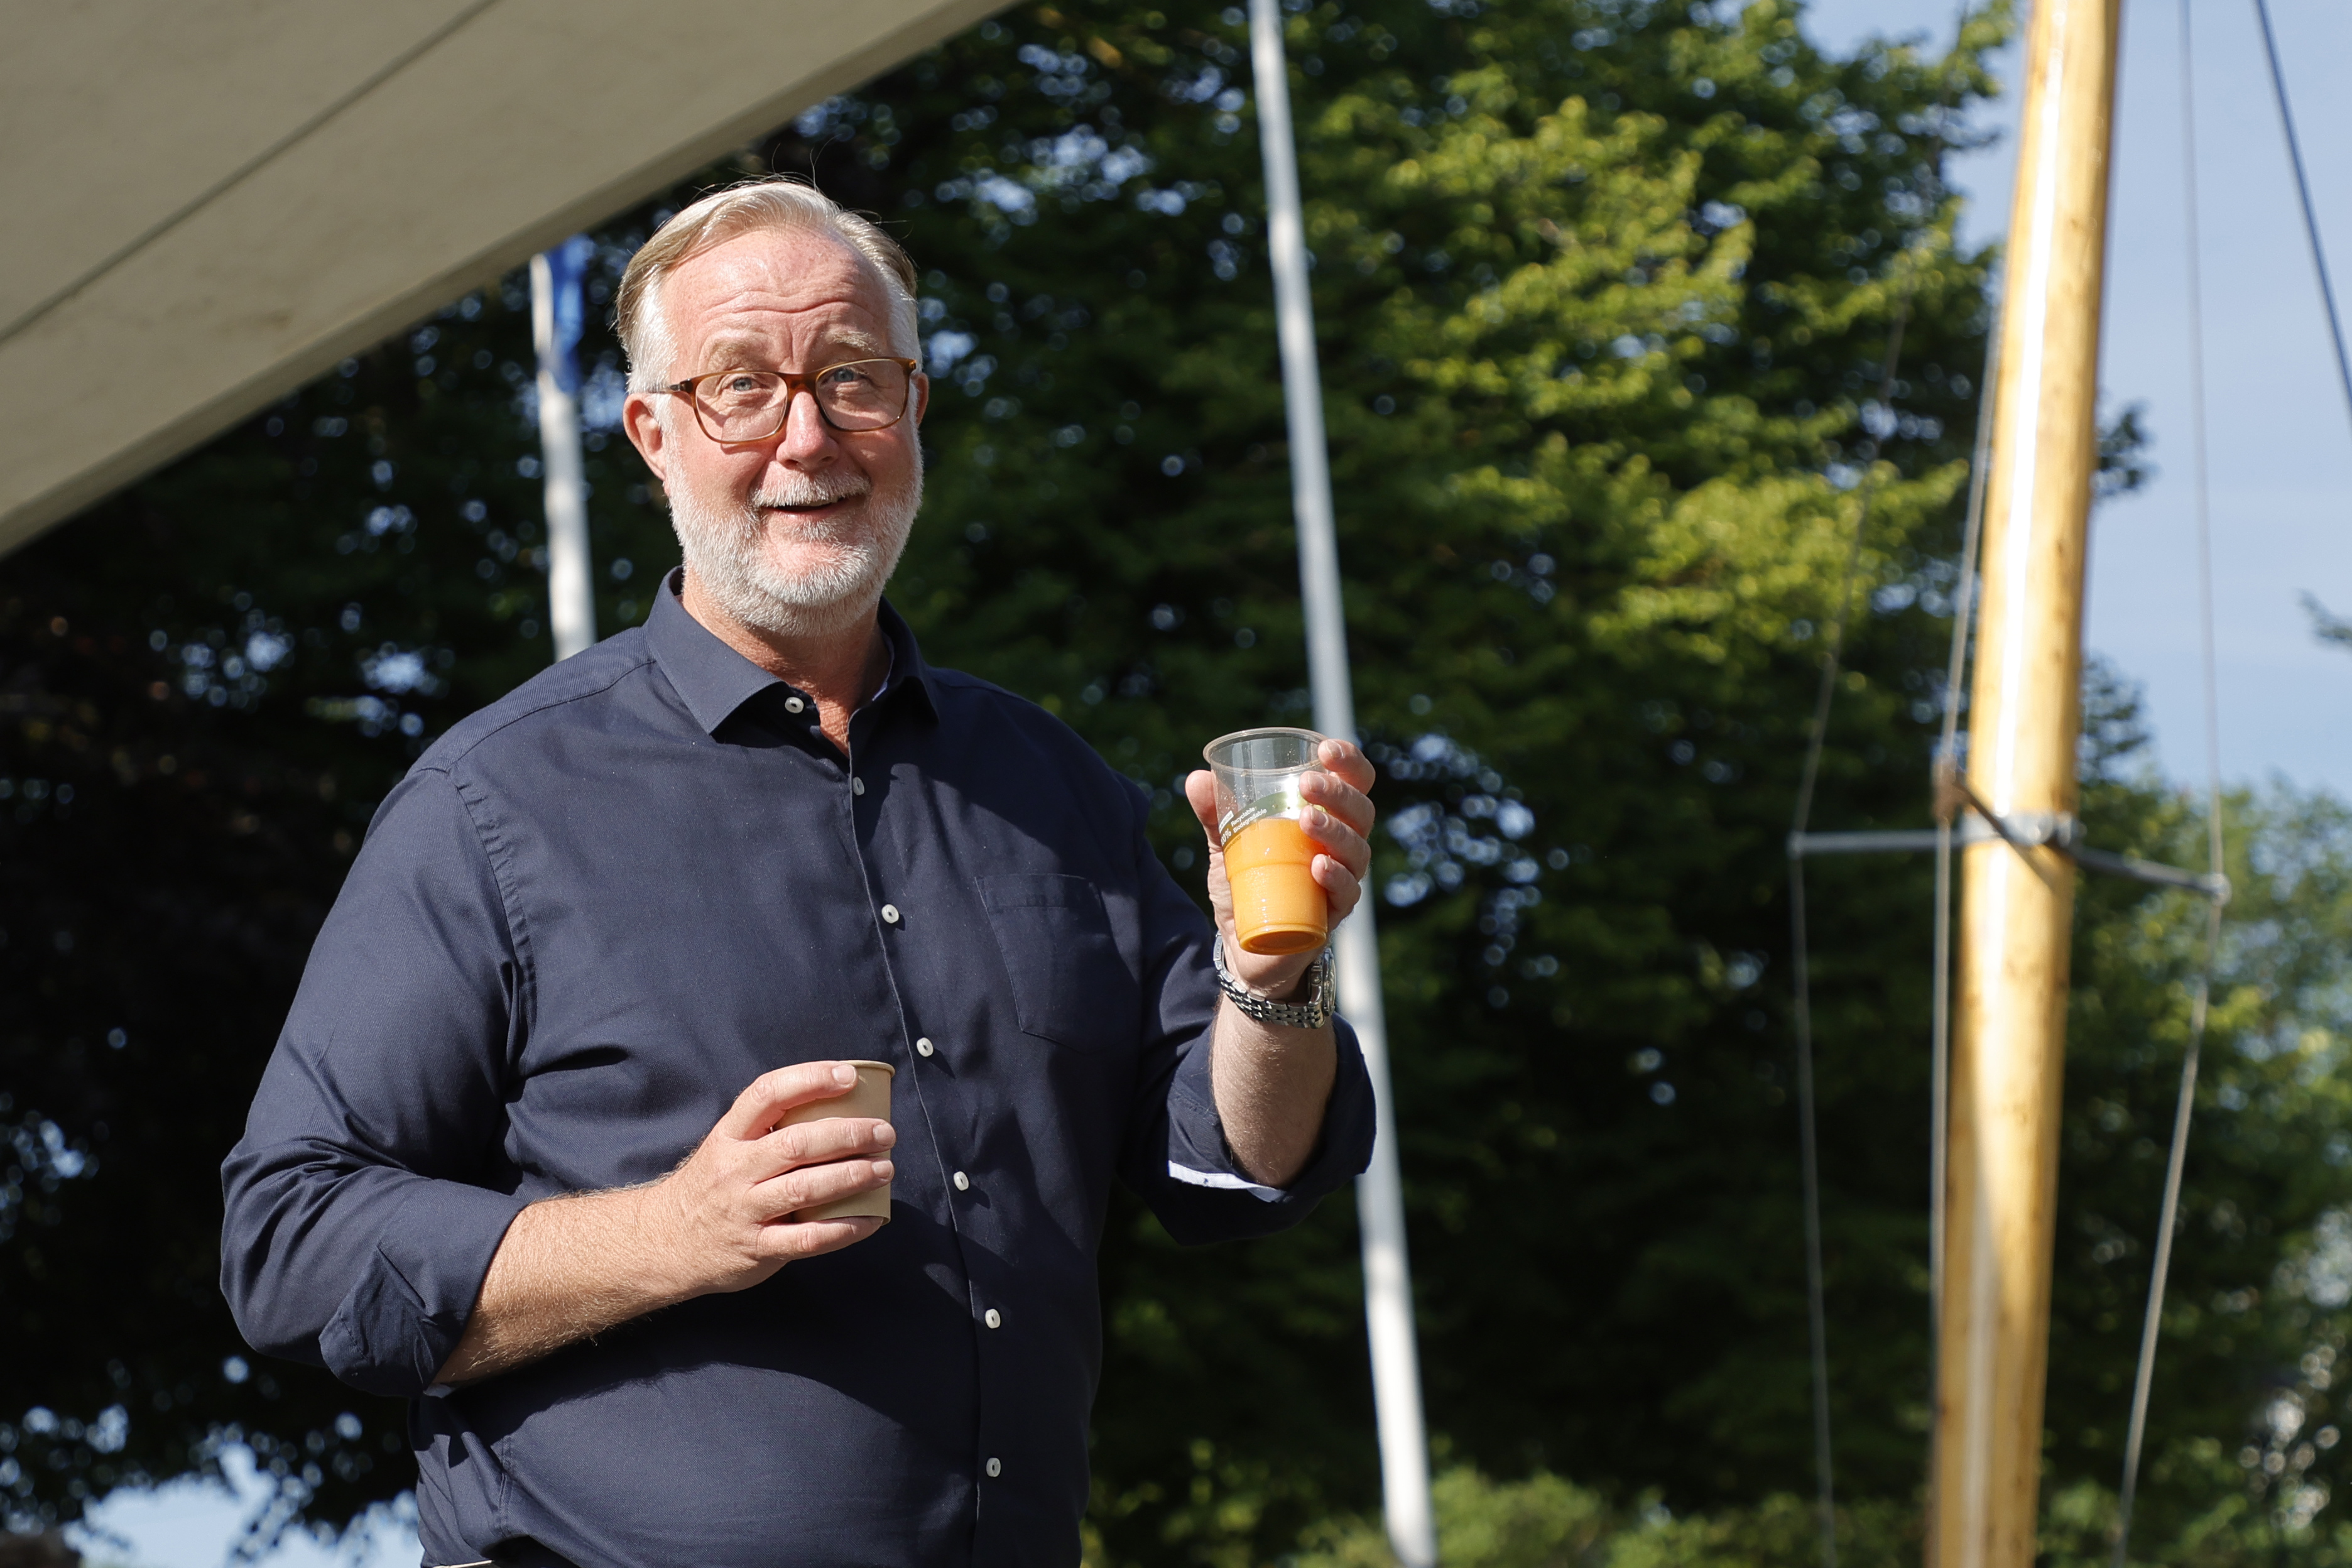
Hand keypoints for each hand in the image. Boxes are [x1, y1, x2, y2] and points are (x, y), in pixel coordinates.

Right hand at [644, 1061, 895, 1298]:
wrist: (663, 1244)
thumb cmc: (710, 1188)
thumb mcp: (725, 1148)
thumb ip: (767, 1131)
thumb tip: (837, 1108)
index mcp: (729, 1136)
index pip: (767, 1094)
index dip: (810, 1079)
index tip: (848, 1076)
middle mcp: (735, 1170)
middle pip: (796, 1144)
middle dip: (847, 1134)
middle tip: (883, 1132)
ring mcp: (745, 1211)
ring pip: (804, 1188)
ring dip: (852, 1176)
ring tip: (885, 1169)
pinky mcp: (757, 1249)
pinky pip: (808, 1238)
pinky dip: (844, 1229)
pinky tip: (872, 1219)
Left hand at [1184, 737, 1376, 1000]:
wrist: (1246, 949)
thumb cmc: (1248, 887)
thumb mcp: (1227, 847)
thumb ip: (1215, 815)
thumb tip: (1197, 778)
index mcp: (1326, 820)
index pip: (1352, 785)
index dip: (1349, 764)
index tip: (1326, 749)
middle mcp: (1342, 847)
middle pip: (1360, 812)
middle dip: (1339, 793)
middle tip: (1308, 783)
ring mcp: (1341, 881)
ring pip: (1357, 851)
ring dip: (1337, 831)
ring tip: (1308, 818)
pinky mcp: (1332, 915)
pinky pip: (1347, 894)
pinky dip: (1337, 878)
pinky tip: (1320, 866)